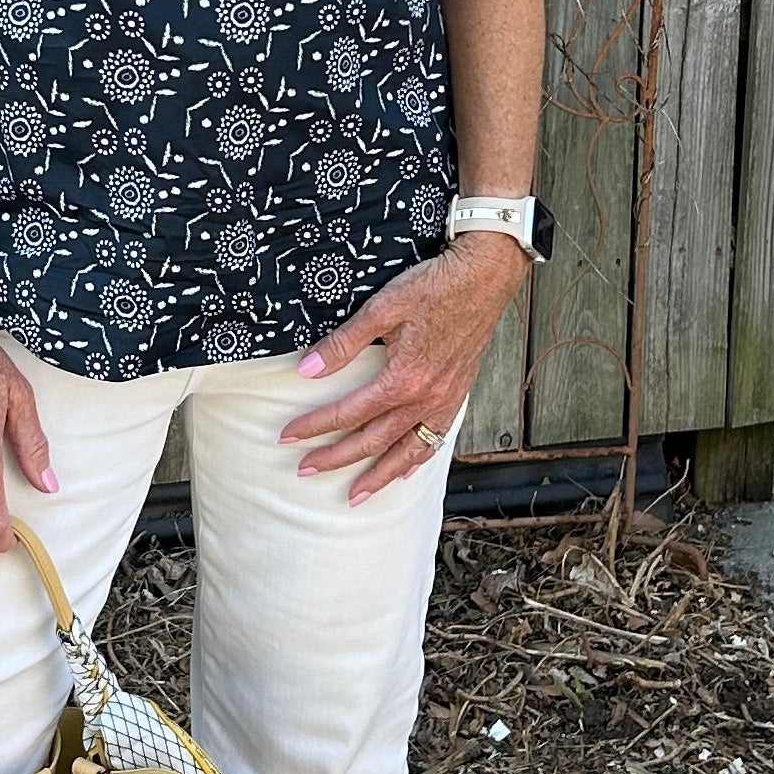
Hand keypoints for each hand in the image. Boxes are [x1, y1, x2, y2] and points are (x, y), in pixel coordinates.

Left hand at [282, 238, 524, 503]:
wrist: (485, 277)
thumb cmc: (436, 285)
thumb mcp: (383, 307)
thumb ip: (344, 343)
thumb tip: (307, 370)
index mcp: (404, 378)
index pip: (348, 413)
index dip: (315, 426)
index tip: (289, 436)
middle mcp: (426, 398)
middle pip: (372, 440)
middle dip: (335, 459)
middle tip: (305, 470)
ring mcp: (444, 401)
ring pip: (406, 452)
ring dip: (378, 476)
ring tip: (355, 496)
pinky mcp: (457, 395)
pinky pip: (435, 441)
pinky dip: (416, 460)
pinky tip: (403, 471)